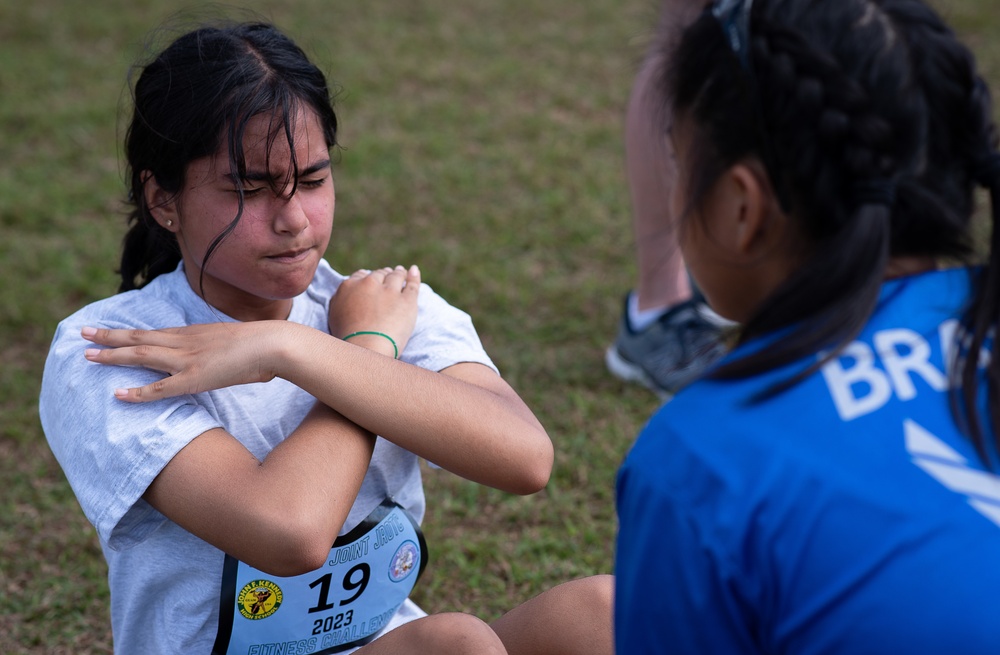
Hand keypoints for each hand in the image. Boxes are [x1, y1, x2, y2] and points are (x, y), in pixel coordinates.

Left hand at [81, 321, 296, 401]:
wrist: (274, 343)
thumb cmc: (264, 345)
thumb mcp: (236, 342)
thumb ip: (223, 349)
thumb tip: (226, 357)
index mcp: (195, 333)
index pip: (155, 332)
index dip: (131, 331)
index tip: (111, 329)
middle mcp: (185, 342)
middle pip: (139, 337)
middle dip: (110, 335)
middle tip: (84, 332)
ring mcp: (187, 359)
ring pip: (141, 355)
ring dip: (112, 354)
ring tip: (88, 355)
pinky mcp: (194, 378)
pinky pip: (159, 387)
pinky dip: (137, 391)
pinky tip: (118, 393)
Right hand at [329, 265, 419, 355]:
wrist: (365, 348)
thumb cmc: (347, 337)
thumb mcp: (334, 314)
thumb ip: (341, 298)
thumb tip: (348, 290)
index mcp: (350, 286)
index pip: (361, 275)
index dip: (368, 278)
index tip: (373, 281)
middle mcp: (369, 283)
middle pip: (379, 274)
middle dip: (383, 275)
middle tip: (388, 275)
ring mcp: (389, 291)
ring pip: (396, 276)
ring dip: (399, 273)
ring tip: (402, 273)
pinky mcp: (407, 300)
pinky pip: (412, 284)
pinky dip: (413, 276)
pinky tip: (413, 271)